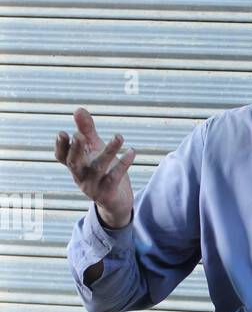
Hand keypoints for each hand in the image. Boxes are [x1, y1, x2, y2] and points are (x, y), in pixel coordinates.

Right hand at [55, 107, 135, 226]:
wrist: (116, 202)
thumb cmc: (102, 171)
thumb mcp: (94, 149)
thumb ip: (86, 130)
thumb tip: (78, 109)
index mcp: (74, 165)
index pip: (61, 156)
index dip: (60, 146)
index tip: (62, 133)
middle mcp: (80, 176)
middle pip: (73, 163)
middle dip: (76, 150)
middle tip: (78, 135)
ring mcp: (93, 186)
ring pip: (98, 168)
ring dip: (108, 151)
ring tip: (119, 136)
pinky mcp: (107, 193)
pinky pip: (115, 177)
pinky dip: (123, 164)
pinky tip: (131, 151)